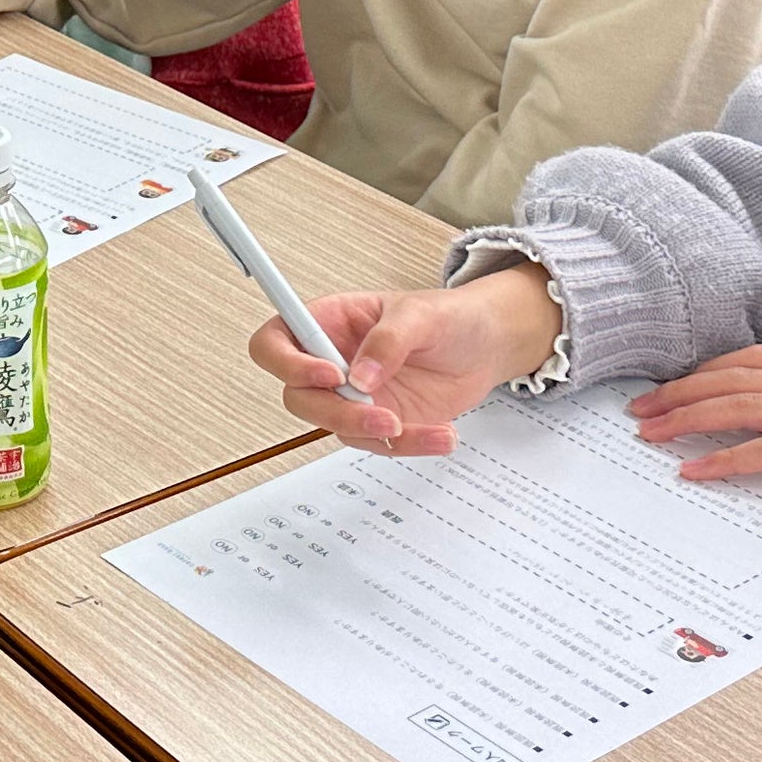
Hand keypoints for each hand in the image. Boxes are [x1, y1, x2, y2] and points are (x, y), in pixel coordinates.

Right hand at [246, 268, 561, 455]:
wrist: (486, 347)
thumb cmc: (449, 317)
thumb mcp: (421, 315)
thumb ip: (389, 341)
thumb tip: (361, 377)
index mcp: (327, 322)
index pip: (274, 343)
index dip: (288, 363)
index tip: (330, 374)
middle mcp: (331, 361)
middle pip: (299, 397)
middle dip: (336, 411)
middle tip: (380, 414)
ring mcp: (352, 396)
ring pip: (335, 427)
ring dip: (374, 434)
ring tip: (417, 426)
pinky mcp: (379, 423)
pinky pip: (378, 444)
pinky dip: (410, 446)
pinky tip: (441, 434)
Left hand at [629, 347, 761, 493]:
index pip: (748, 360)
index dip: (702, 370)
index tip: (667, 384)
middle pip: (732, 378)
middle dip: (679, 391)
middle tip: (639, 408)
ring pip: (742, 406)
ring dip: (689, 418)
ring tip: (651, 433)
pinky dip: (727, 460)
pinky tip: (696, 470)